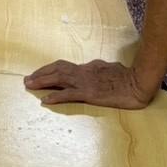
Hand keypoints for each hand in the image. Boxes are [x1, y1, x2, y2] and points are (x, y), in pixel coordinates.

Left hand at [23, 59, 155, 109]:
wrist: (138, 83)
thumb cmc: (128, 77)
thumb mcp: (111, 68)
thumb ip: (101, 68)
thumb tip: (96, 67)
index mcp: (89, 67)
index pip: (65, 66)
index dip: (50, 69)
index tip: (40, 73)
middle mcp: (84, 72)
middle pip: (57, 69)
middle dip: (41, 73)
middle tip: (28, 79)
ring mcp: (85, 82)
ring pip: (58, 79)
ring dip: (42, 81)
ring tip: (29, 85)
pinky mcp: (89, 94)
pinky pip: (68, 94)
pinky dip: (55, 96)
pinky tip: (45, 100)